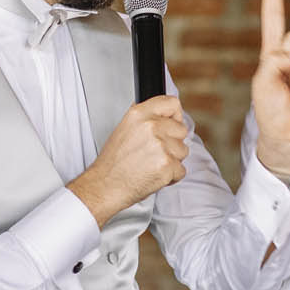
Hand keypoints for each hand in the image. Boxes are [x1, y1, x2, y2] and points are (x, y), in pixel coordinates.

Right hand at [69, 95, 189, 225]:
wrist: (105, 186)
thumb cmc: (113, 163)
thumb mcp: (124, 129)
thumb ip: (146, 120)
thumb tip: (164, 117)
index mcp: (139, 114)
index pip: (171, 103)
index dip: (175, 116)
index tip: (172, 125)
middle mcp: (151, 126)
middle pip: (181, 129)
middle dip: (173, 143)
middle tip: (155, 152)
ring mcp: (160, 145)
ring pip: (183, 151)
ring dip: (172, 161)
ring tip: (151, 165)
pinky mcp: (167, 164)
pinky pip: (181, 170)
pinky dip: (171, 176)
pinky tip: (154, 175)